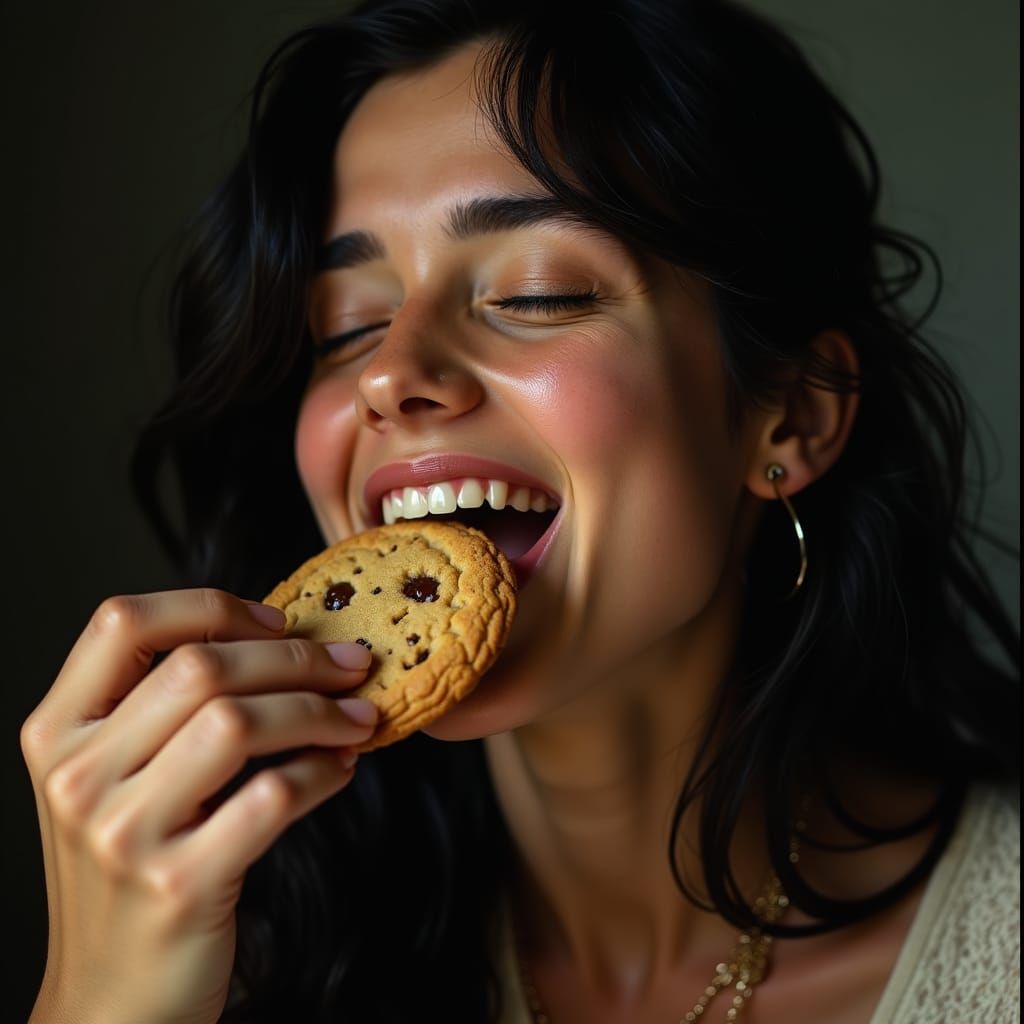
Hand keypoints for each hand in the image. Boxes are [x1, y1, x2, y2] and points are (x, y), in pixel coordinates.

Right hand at [21, 588, 377, 1023]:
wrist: (111, 1003)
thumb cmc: (130, 871)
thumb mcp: (116, 781)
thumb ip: (163, 710)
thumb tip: (280, 639)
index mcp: (58, 732)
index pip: (122, 622)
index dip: (211, 607)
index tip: (276, 622)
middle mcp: (78, 775)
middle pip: (201, 667)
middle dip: (297, 657)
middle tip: (352, 665)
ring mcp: (122, 832)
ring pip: (238, 721)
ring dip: (320, 710)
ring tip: (358, 716)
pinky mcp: (178, 883)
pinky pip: (272, 795)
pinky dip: (322, 771)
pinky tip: (340, 769)